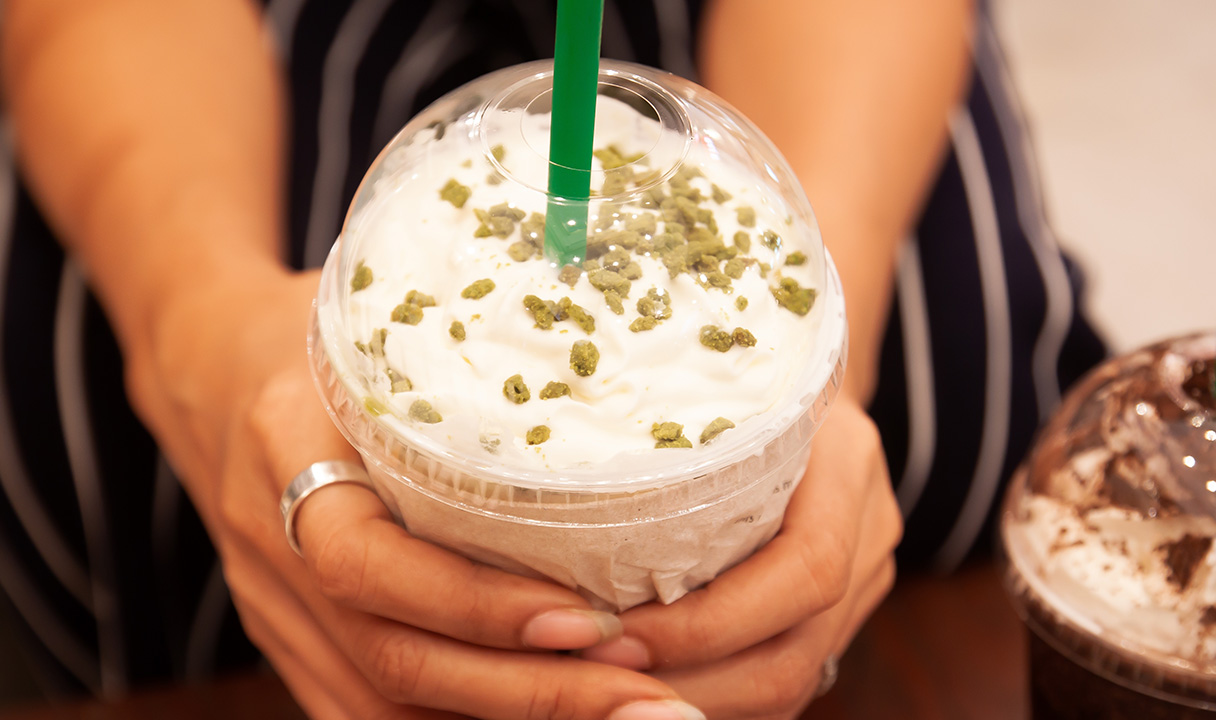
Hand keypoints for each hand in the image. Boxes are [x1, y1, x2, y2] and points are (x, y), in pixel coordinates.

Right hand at [125, 268, 701, 719]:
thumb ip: (457, 352)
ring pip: (383, 702)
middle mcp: (271, 546)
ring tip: (624, 708)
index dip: (482, 605)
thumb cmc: (311, 330)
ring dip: (510, 719)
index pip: (371, 563)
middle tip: (650, 695)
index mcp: (287, 450)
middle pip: (394, 660)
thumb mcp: (373, 317)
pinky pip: (362, 707)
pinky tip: (546, 716)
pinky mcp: (287, 637)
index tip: (595, 620)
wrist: (204, 366)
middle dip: (533, 692)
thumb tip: (607, 367)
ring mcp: (272, 605)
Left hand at [582, 396, 901, 718]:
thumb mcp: (716, 388)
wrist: (805, 374)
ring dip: (698, 699)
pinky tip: (655, 687)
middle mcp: (869, 535)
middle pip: (795, 654)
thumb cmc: (741, 374)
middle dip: (691, 681)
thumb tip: (560, 501)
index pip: (805, 572)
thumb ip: (672, 442)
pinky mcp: (840, 614)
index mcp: (847, 466)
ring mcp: (864, 581)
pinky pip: (784, 679)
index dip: (709, 623)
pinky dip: (717, 693)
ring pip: (792, 684)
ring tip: (616, 692)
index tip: (618, 634)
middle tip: (598, 676)